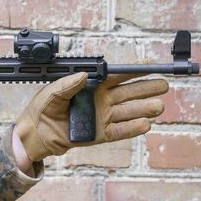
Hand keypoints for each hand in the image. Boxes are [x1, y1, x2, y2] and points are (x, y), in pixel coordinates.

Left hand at [15, 72, 168, 160]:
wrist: (36, 134)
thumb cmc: (42, 109)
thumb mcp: (51, 93)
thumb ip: (67, 84)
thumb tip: (82, 75)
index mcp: (91, 85)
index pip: (116, 76)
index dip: (133, 70)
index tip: (149, 65)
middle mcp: (100, 100)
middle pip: (128, 92)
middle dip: (146, 88)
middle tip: (163, 85)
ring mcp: (102, 117)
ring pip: (128, 111)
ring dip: (144, 108)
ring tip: (158, 106)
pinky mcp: (100, 134)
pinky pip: (119, 131)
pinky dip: (132, 128)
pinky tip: (145, 124)